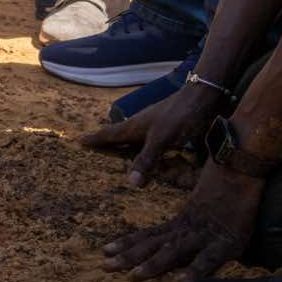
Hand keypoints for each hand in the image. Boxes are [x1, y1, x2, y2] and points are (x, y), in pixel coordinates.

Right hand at [82, 79, 223, 186]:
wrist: (202, 98)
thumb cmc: (178, 115)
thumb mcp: (161, 139)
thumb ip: (146, 160)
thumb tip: (131, 183)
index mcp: (134, 127)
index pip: (109, 134)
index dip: (94, 139)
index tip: (78, 141)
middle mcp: (141, 127)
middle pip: (119, 137)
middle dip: (106, 143)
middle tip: (92, 148)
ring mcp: (155, 128)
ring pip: (134, 140)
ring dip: (125, 147)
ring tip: (116, 154)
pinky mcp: (168, 132)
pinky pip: (149, 144)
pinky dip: (144, 151)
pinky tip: (150, 155)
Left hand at [103, 162, 262, 281]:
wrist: (241, 166)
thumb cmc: (224, 184)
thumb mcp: (202, 205)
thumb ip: (191, 223)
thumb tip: (181, 236)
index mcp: (181, 220)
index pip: (148, 234)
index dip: (127, 243)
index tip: (105, 250)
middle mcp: (186, 228)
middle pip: (152, 244)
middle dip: (128, 256)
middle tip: (104, 266)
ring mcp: (204, 235)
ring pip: (173, 251)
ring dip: (153, 264)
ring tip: (134, 275)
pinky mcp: (225, 243)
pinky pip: (207, 260)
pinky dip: (195, 271)